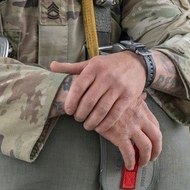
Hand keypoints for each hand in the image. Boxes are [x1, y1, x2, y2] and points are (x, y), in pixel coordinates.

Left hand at [51, 53, 160, 168]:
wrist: (137, 63)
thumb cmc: (110, 64)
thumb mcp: (91, 63)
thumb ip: (71, 67)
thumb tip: (52, 66)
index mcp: (94, 67)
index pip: (79, 86)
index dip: (71, 101)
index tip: (68, 110)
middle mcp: (107, 76)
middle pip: (89, 100)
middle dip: (81, 114)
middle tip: (78, 119)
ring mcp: (119, 87)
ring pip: (102, 109)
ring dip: (92, 121)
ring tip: (87, 125)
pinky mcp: (128, 96)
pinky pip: (115, 113)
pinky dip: (106, 123)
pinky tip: (100, 127)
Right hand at [95, 93, 160, 169]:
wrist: (96, 98)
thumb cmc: (110, 98)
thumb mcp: (126, 95)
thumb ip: (136, 99)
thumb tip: (144, 96)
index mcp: (143, 109)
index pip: (156, 125)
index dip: (156, 137)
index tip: (154, 144)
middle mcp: (140, 118)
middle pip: (156, 137)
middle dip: (156, 150)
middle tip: (152, 158)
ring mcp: (131, 127)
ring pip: (146, 146)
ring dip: (145, 158)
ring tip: (141, 164)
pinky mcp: (119, 135)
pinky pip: (129, 152)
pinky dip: (131, 161)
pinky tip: (129, 165)